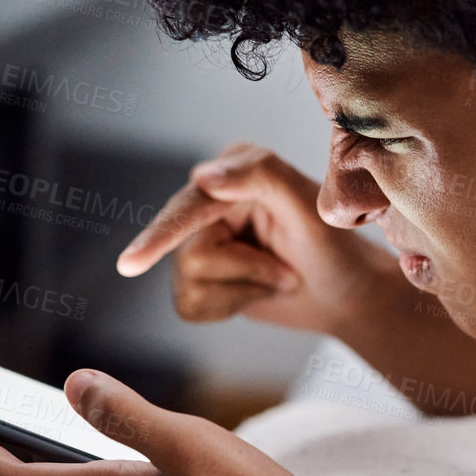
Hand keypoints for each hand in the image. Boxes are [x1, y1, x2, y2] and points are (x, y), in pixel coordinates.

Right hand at [116, 142, 399, 335]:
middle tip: (288, 272)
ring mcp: (200, 237)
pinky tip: (256, 294)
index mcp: (235, 168)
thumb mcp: (308, 208)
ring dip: (244, 290)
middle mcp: (209, 198)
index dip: (162, 234)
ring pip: (188, 283)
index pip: (191, 205)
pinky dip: (230, 307)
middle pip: (188, 254)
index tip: (131, 263)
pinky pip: (189, 305)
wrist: (344, 294)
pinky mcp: (198, 274)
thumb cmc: (334, 249)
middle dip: (247, 271)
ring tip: (277, 278)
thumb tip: (201, 176)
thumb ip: (260, 177)